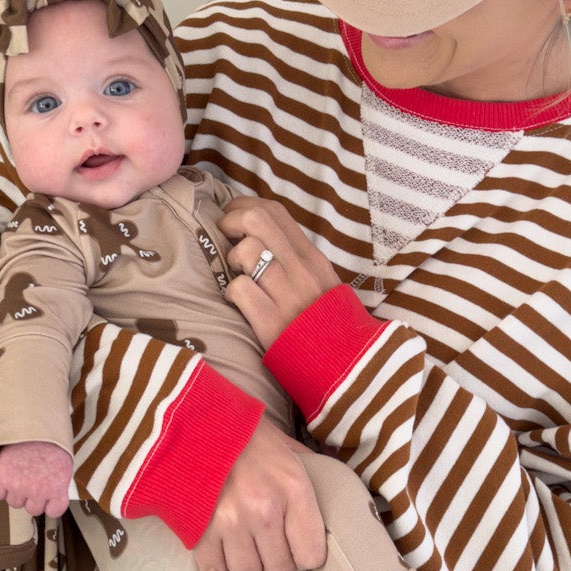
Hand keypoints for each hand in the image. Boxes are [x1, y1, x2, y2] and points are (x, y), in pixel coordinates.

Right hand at [0, 440, 73, 517]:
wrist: (33, 423)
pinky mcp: (2, 479)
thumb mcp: (63, 463)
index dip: (49, 504)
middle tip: (30, 480)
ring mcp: (19, 487)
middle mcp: (39, 492)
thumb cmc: (50, 440)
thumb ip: (57, 483)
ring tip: (18, 474)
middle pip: (32, 509)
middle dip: (31, 497)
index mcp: (57, 489)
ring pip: (14, 503)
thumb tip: (51, 493)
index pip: (54, 511)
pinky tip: (5, 475)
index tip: (46, 497)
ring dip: (15, 492)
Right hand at [194, 415, 325, 570]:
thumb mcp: (289, 449)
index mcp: (293, 488)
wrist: (193, 423)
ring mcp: (230, 524)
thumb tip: (332, 505)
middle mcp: (264, 509)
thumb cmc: (245, 436)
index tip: (299, 555)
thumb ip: (309, 480)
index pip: (312, 553)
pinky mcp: (200, 534)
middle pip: (281, 570)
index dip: (306, 559)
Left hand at [220, 196, 341, 349]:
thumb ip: (296, 257)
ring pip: (245, 251)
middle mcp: (301, 270)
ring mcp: (286, 294)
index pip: (276, 211)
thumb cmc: (327, 322)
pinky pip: (238, 289)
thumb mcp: (322, 281)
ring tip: (239, 275)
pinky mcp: (270, 321)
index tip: (232, 215)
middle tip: (225, 239)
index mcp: (313, 257)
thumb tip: (262, 234)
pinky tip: (240, 302)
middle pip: (256, 220)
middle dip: (230, 222)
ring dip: (232, 260)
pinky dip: (232, 292)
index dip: (245, 205)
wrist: (345, 364)